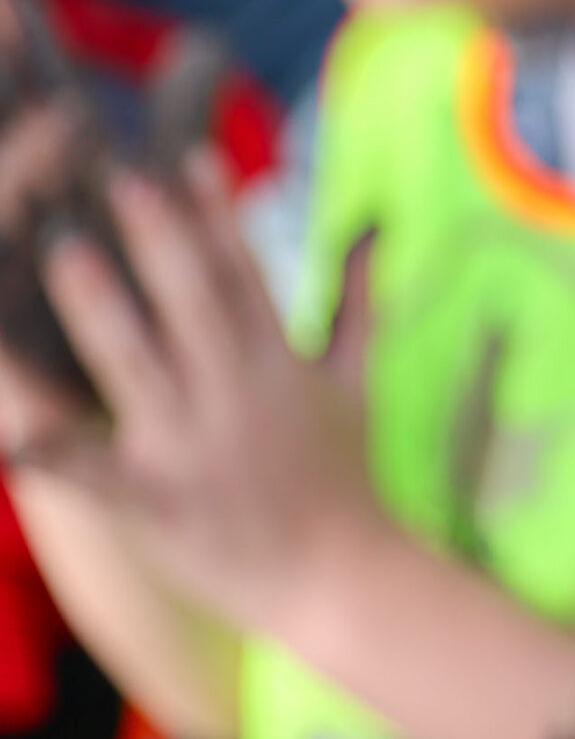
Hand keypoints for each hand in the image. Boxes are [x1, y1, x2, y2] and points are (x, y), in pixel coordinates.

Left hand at [0, 153, 393, 643]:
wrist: (344, 580)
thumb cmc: (345, 476)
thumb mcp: (355, 382)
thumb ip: (355, 302)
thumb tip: (374, 229)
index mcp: (279, 364)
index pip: (247, 275)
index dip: (219, 216)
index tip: (190, 158)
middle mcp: (236, 396)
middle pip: (195, 304)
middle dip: (160, 241)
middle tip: (121, 180)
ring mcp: (196, 450)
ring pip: (139, 367)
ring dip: (101, 310)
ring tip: (63, 252)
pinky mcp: (160, 506)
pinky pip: (101, 478)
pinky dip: (61, 459)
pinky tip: (17, 441)